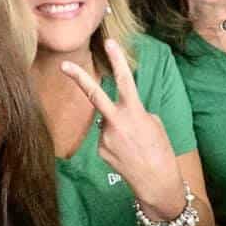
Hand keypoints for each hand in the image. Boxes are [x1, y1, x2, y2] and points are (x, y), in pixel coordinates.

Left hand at [61, 39, 184, 217]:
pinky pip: (106, 138)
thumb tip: (120, 113)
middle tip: (63, 65)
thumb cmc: (161, 152)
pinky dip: (115, 142)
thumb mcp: (155, 125)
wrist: (157, 183)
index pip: (124, 80)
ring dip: (117, 127)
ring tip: (134, 144)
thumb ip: (136, 113)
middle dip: (78, 78)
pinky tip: (127, 153)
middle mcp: (116, 123)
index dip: (117, 60)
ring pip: (106, 122)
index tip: (109, 42)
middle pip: (94, 95)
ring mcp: (105, 138)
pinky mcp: (100, 151)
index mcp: (135, 113)